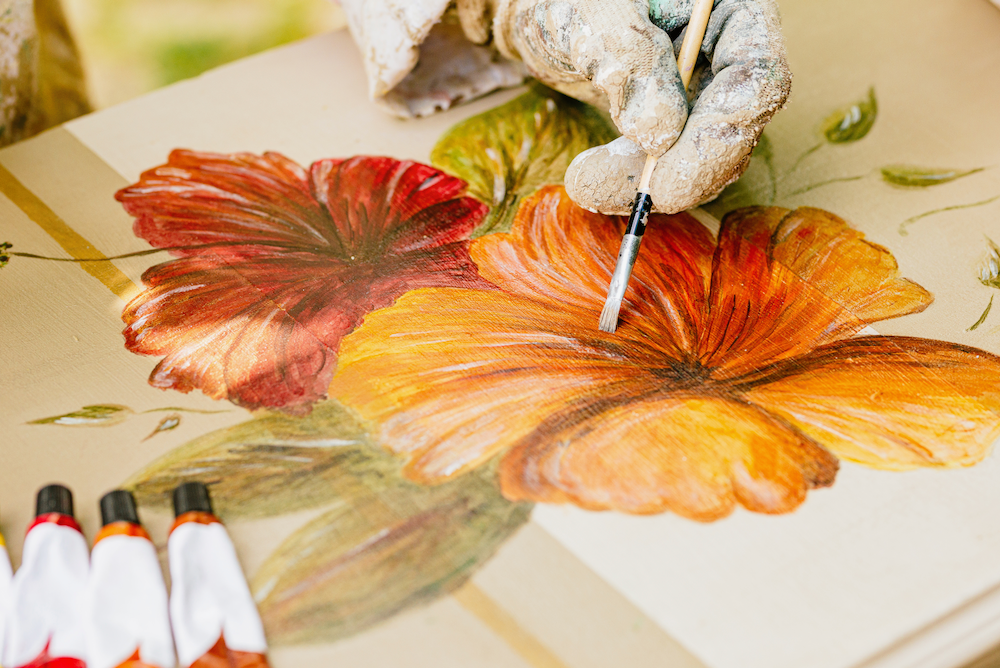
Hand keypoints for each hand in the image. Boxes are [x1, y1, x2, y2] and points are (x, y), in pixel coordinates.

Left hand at [492, 0, 790, 213]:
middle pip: (737, 125)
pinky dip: (637, 182)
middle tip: (624, 194)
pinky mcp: (677, 120)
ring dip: (653, 184)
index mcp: (725, 6)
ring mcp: (706, 86)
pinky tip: (593, 183)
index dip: (720, 133)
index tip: (669, 177)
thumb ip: (628, 57)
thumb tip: (662, 131)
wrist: (544, 11)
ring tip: (587, 185)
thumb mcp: (591, 13)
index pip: (755, 73)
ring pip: (707, 156)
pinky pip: (673, 163)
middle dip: (682, 172)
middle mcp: (728, 47)